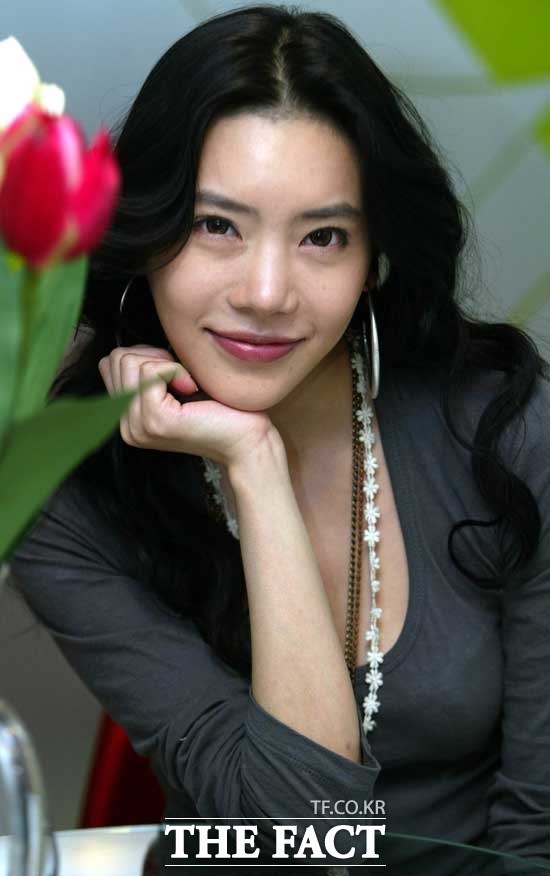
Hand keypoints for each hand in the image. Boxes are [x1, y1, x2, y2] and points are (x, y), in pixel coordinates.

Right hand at [97, 344, 279, 468]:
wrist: (246, 439)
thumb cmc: (220, 410)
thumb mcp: (173, 387)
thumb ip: (147, 374)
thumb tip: (131, 350)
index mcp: (128, 418)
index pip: (110, 364)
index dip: (145, 357)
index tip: (175, 375)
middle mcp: (127, 426)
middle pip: (116, 359)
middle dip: (153, 357)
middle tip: (183, 379)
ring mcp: (138, 425)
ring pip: (129, 362)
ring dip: (166, 363)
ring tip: (188, 385)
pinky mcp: (154, 419)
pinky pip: (151, 371)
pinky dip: (176, 369)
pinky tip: (193, 388)